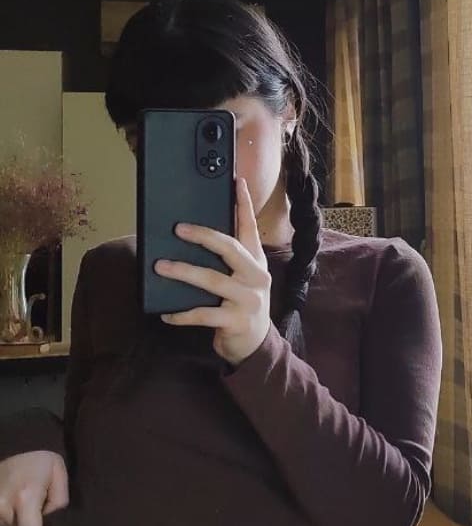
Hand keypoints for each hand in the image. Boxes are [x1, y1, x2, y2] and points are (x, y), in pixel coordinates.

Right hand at [0, 449, 67, 525]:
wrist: (12, 443)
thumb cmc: (39, 457)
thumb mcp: (59, 475)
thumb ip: (59, 502)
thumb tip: (52, 522)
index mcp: (25, 498)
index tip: (49, 524)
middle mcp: (3, 506)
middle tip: (39, 507)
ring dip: (20, 521)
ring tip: (26, 499)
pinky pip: (2, 520)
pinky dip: (10, 515)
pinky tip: (15, 499)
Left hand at [156, 177, 272, 366]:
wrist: (255, 345)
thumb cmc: (241, 304)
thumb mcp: (243, 278)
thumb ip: (229, 260)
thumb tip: (195, 236)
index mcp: (256, 261)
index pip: (250, 227)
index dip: (244, 204)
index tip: (237, 181)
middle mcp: (256, 276)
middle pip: (230, 248)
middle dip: (203, 236)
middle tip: (178, 229)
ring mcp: (247, 299)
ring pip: (212, 280)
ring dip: (184, 272)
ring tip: (161, 267)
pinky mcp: (235, 321)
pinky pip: (203, 314)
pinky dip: (182, 315)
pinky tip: (166, 314)